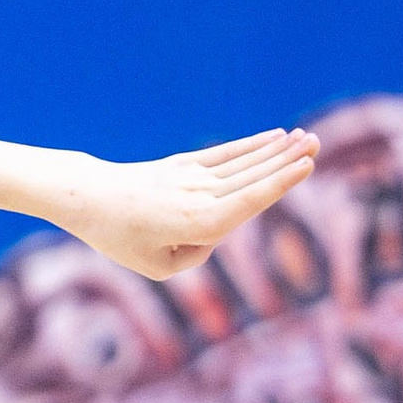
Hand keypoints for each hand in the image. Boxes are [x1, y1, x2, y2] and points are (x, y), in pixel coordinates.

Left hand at [59, 127, 318, 281]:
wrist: (85, 198)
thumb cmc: (119, 238)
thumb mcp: (158, 266)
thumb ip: (196, 254)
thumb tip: (214, 233)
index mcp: (199, 223)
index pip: (250, 199)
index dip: (281, 181)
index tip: (307, 164)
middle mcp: (200, 197)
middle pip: (252, 176)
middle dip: (287, 159)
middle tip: (316, 141)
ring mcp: (190, 177)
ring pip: (243, 162)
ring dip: (276, 149)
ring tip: (305, 136)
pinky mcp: (181, 165)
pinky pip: (223, 155)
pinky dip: (249, 145)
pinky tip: (272, 136)